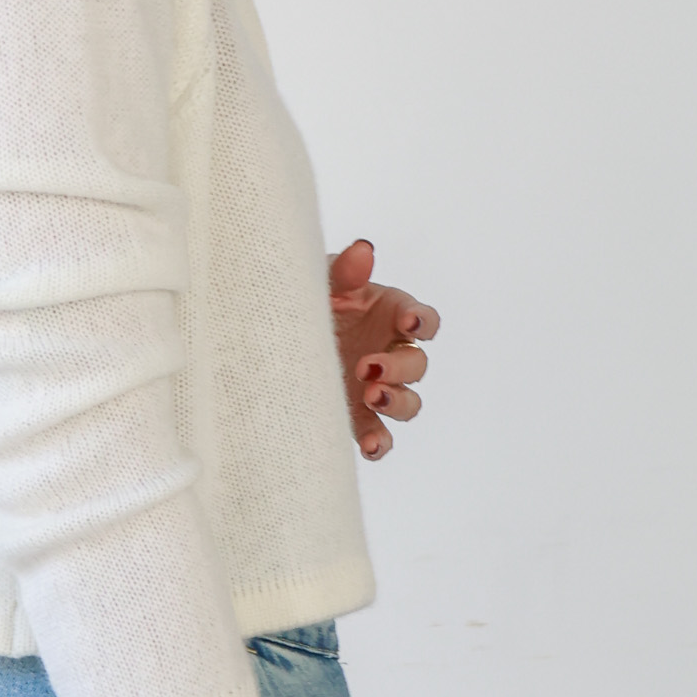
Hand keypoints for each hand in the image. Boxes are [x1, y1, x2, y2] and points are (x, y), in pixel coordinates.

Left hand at [328, 239, 439, 461]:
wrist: (271, 328)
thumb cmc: (307, 297)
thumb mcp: (321, 278)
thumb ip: (343, 269)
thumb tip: (363, 250)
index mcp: (390, 314)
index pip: (425, 319)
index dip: (423, 321)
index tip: (407, 321)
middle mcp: (390, 351)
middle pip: (417, 365)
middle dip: (400, 368)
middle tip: (368, 367)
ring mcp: (377, 386)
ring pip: (409, 403)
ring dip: (397, 403)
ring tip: (371, 396)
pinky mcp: (358, 414)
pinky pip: (379, 434)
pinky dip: (380, 443)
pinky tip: (368, 445)